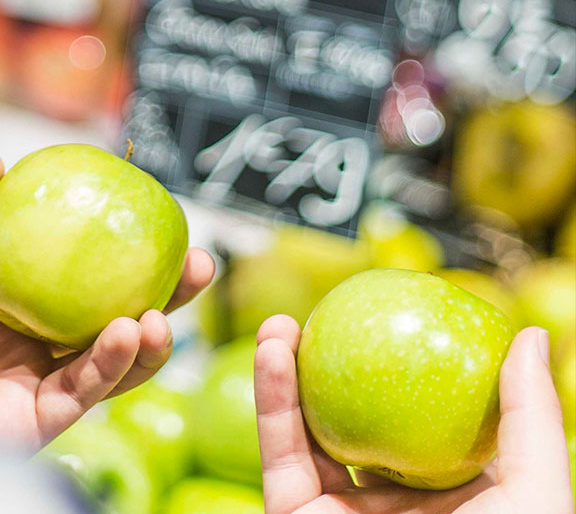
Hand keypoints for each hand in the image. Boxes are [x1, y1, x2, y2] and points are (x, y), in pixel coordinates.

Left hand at [0, 156, 213, 448]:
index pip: (63, 265)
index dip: (110, 244)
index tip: (151, 212)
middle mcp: (11, 339)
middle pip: (101, 312)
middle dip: (156, 291)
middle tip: (196, 261)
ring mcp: (20, 382)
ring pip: (105, 359)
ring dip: (148, 334)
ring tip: (168, 305)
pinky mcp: (23, 423)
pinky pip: (81, 392)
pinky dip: (113, 365)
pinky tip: (131, 332)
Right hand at [254, 315, 573, 513]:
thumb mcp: (538, 490)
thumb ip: (531, 416)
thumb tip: (529, 334)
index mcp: (454, 495)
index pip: (425, 417)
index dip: (406, 365)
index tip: (395, 314)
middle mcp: (392, 501)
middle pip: (356, 416)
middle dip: (334, 363)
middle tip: (326, 314)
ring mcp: (339, 509)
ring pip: (307, 428)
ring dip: (287, 370)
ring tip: (283, 322)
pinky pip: (280, 449)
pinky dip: (270, 397)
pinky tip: (274, 352)